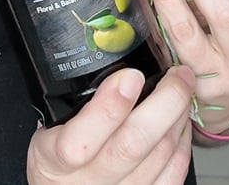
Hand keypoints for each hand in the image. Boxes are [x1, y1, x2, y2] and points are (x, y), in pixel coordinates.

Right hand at [26, 66, 193, 183]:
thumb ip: (66, 98)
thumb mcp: (45, 124)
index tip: (130, 74)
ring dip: (177, 118)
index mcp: (54, 157)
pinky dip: (182, 145)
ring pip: (158, 157)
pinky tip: (181, 122)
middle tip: (177, 74)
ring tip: (183, 89)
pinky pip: (172, 176)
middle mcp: (88, 181)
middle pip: (133, 145)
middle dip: (164, 102)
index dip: (110, 106)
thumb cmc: (54, 158)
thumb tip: (103, 56)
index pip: (80, 140)